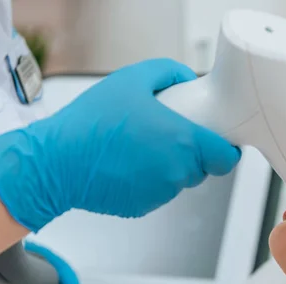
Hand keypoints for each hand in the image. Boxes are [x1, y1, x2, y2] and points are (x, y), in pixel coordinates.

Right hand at [0, 58, 240, 231]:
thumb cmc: (91, 123)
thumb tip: (186, 79)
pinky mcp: (142, 207)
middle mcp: (176, 173)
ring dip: (170, 166)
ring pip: (179, 180)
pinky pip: (158, 191)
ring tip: (141, 146)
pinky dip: (150, 179)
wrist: (57, 163)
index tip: (221, 141)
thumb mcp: (131, 80)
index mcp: (182, 142)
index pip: (226, 158)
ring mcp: (160, 194)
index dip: (227, 150)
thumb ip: (167, 73)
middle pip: (203, 169)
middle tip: (170, 134)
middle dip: (194, 154)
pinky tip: (127, 163)